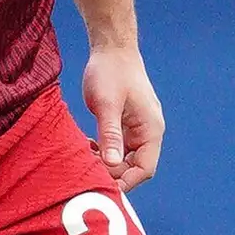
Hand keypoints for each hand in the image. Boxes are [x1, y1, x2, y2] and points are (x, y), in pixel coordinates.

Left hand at [83, 45, 163, 189]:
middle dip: (112, 173)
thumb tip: (112, 164)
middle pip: (134, 167)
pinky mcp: (126, 123)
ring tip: (84, 157)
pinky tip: (87, 146)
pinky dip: (103, 152)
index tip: (101, 185)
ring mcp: (137, 128)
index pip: (145, 169)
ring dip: (105, 163)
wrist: (112, 48)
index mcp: (150, 129)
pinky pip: (117, 147)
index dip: (125, 181)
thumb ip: (110, 134)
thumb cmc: (111, 72)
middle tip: (86, 170)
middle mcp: (148, 132)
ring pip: (124, 158)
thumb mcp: (107, 104)